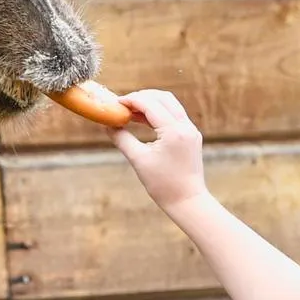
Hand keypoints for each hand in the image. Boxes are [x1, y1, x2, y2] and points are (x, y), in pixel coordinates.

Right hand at [107, 88, 207, 210]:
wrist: (188, 201)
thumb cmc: (163, 185)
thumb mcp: (138, 160)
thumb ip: (122, 139)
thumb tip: (107, 126)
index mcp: (173, 131)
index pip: (150, 104)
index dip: (131, 100)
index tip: (115, 104)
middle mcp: (186, 126)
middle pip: (162, 97)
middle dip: (141, 97)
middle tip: (122, 105)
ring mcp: (191, 130)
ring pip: (170, 104)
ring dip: (150, 103)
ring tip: (130, 112)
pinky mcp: (192, 136)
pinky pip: (174, 115)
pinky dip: (159, 113)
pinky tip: (143, 121)